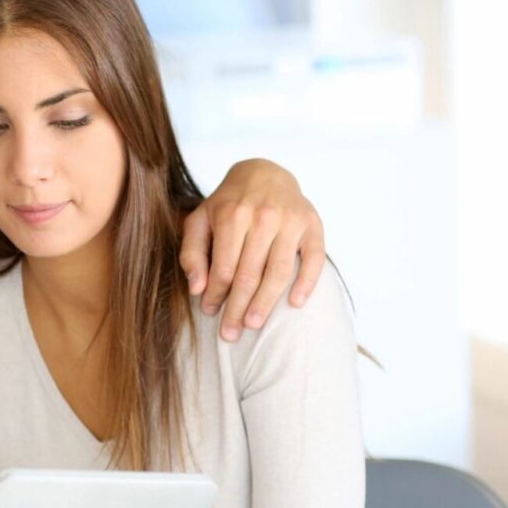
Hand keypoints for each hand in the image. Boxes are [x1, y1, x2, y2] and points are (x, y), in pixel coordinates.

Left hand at [180, 159, 325, 341]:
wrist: (264, 173)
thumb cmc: (227, 205)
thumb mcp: (199, 221)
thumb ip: (192, 253)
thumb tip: (196, 289)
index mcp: (232, 216)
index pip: (224, 268)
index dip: (216, 295)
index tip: (210, 313)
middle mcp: (263, 217)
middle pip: (250, 274)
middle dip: (238, 308)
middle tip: (230, 334)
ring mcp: (291, 220)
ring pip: (279, 271)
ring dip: (266, 303)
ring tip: (253, 325)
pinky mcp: (313, 224)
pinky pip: (315, 258)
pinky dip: (307, 282)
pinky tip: (295, 303)